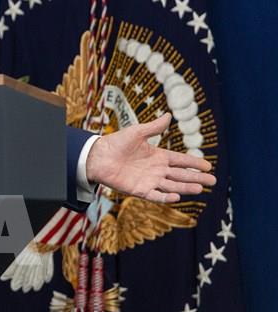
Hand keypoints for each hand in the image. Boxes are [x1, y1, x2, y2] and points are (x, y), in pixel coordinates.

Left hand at [85, 113, 215, 202]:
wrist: (97, 155)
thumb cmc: (116, 142)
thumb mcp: (137, 132)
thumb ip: (154, 127)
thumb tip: (168, 114)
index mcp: (157, 155)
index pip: (180, 160)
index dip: (194, 163)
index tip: (208, 166)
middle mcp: (156, 169)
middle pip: (180, 175)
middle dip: (196, 178)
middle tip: (213, 181)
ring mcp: (149, 180)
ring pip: (172, 185)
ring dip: (185, 187)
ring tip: (200, 189)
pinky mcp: (139, 190)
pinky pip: (155, 195)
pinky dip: (165, 197)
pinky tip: (176, 196)